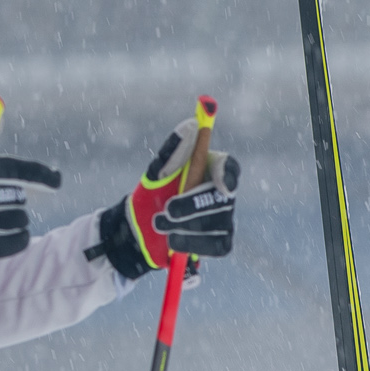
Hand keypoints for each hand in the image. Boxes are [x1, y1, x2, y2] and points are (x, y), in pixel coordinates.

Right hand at [0, 99, 58, 267]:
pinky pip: (15, 242)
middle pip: (18, 197)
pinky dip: (19, 238)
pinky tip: (15, 234)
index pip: (16, 168)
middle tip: (2, 201)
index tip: (57, 179)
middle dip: (16, 199)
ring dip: (16, 219)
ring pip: (19, 218)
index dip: (41, 174)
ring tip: (1, 218)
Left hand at [100, 111, 237, 273]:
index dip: (227, 175)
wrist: (140, 230)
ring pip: (218, 224)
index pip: (229, 168)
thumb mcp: (157, 172)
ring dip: (185, 226)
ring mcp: (224, 219)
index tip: (220, 184)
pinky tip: (173, 241)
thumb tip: (191, 124)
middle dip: (193, 206)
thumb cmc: (153, 194)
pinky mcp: (220, 243)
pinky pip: (217, 246)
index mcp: (211, 169)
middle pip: (222, 198)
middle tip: (168, 211)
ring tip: (159, 224)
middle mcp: (223, 193)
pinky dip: (193, 244)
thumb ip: (174, 150)